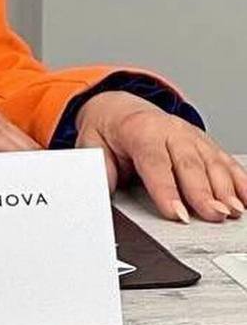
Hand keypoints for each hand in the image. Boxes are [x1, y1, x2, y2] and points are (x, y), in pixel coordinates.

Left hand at [74, 90, 246, 222]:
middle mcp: (169, 130)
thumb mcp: (92, 144)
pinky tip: (246, 197)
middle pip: (188, 163)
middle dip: (202, 192)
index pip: (155, 162)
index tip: (176, 214)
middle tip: (213, 216)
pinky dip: (239, 179)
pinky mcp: (205, 144)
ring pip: (211, 162)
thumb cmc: (109, 130)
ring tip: (232, 211)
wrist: (120, 108)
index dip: (166, 189)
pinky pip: (225, 160)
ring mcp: (190, 135)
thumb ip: (97, 169)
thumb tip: (97, 192)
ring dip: (225, 188)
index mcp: (140, 130)